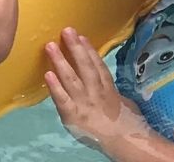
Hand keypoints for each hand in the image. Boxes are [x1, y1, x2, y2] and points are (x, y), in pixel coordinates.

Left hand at [44, 27, 149, 153]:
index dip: (89, 50)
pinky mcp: (73, 115)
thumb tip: (111, 88)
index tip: (81, 36)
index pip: (98, 65)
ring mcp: (84, 102)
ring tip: (50, 46)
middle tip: (66, 30)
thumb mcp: (125, 104)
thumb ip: (115, 94)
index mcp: (108, 88)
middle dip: (75, 48)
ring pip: (71, 78)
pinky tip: (47, 74)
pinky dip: (55, 87)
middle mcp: (95, 92)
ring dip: (61, 61)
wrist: (124, 141)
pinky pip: (62, 99)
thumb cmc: (127, 125)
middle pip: (85, 66)